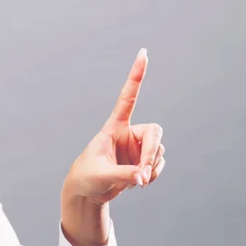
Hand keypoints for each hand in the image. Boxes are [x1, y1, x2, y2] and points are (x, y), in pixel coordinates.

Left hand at [64, 48, 164, 205]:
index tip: (143, 53)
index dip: (136, 76)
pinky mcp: (142, 162)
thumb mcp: (103, 175)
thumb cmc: (87, 177)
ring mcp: (136, 148)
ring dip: (151, 167)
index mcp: (114, 127)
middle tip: (143, 172)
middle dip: (151, 152)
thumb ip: (125, 174)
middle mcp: (128, 134)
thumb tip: (143, 177)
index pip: (127, 98)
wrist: (86, 193)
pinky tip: (140, 183)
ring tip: (137, 181)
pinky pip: (157, 164)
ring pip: (158, 150)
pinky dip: (152, 174)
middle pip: (155, 132)